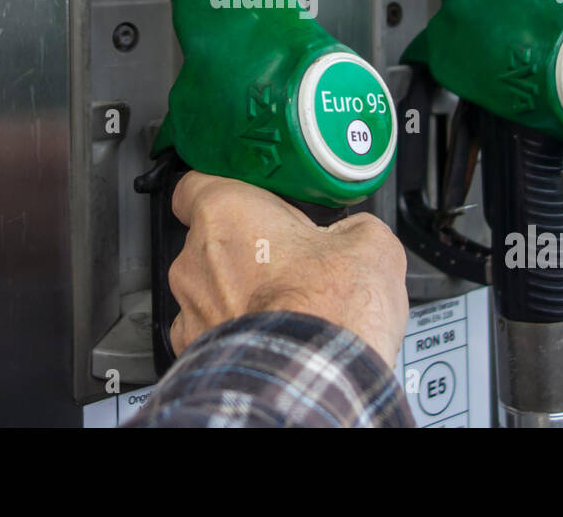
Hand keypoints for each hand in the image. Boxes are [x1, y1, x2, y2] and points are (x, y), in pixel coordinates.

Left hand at [167, 171, 408, 367]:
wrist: (316, 378)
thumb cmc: (329, 311)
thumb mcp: (370, 244)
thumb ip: (351, 226)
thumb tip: (357, 235)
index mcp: (226, 213)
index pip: (195, 184)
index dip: (225, 190)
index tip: (246, 196)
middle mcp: (195, 258)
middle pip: (211, 239)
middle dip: (247, 248)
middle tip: (291, 259)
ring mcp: (191, 307)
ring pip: (210, 287)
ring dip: (239, 291)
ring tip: (287, 304)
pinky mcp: (194, 350)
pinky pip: (211, 330)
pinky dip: (236, 331)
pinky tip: (273, 334)